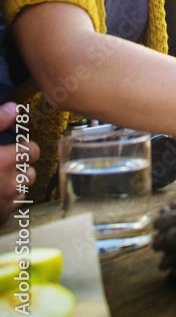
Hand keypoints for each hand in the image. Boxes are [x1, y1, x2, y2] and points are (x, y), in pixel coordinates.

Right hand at [1, 102, 38, 222]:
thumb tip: (13, 109)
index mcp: (4, 161)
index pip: (32, 151)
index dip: (24, 148)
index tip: (16, 148)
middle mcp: (9, 183)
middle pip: (29, 172)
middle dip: (20, 168)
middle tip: (3, 165)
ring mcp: (4, 203)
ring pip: (22, 190)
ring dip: (14, 185)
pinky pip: (11, 207)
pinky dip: (5, 201)